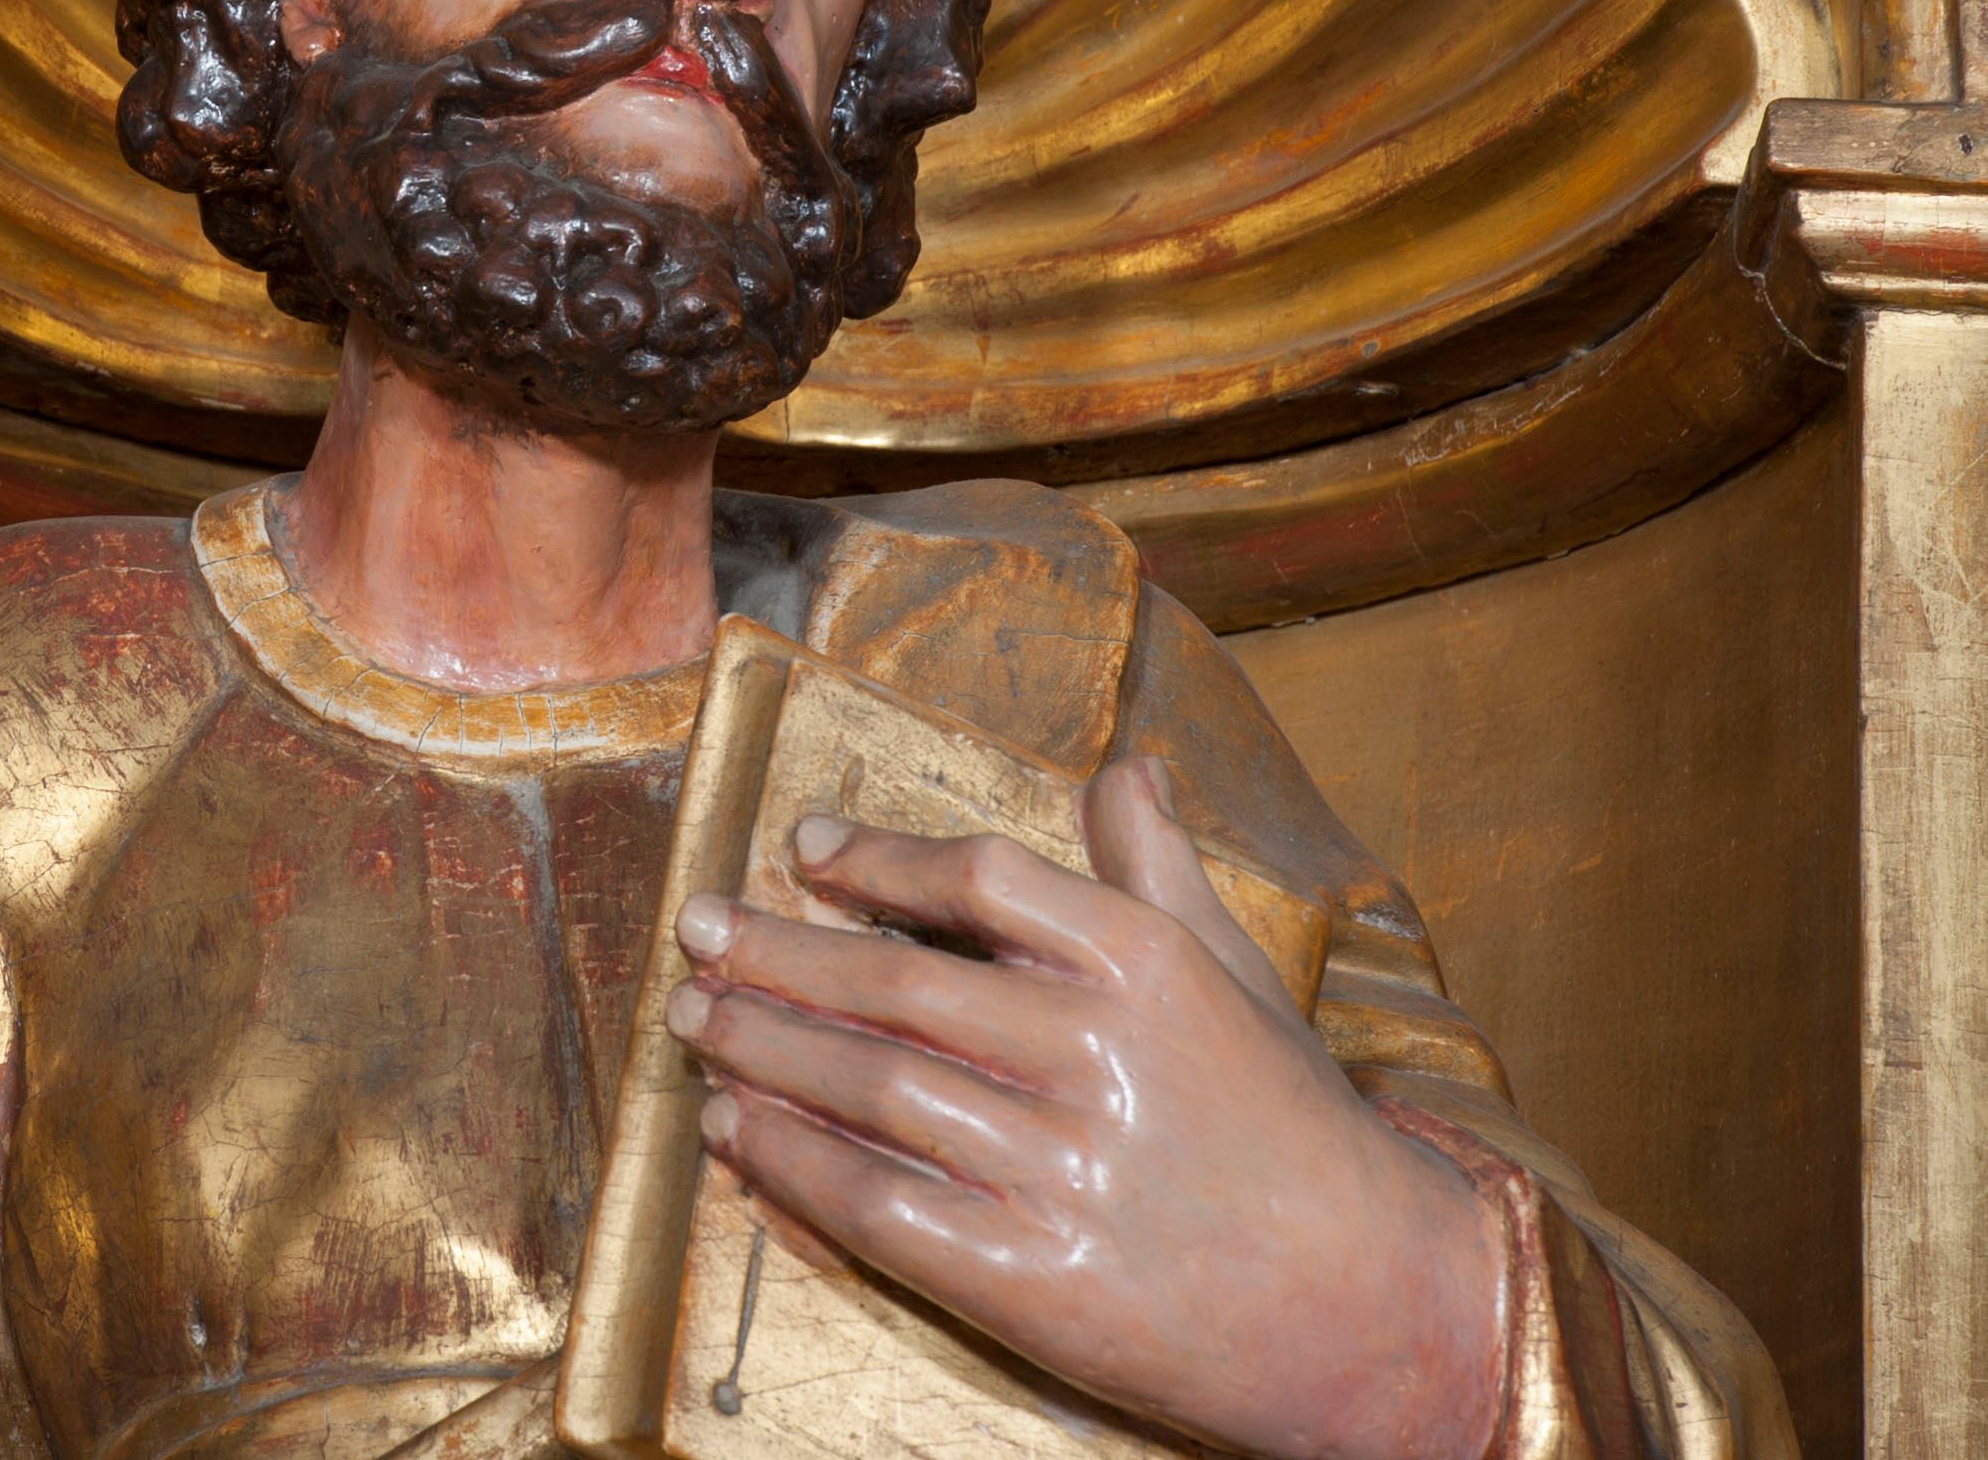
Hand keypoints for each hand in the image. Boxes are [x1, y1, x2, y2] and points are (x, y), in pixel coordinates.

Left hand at [666, 758, 1507, 1459]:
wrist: (1378, 1308)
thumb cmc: (1295, 1127)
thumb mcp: (1236, 973)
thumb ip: (1159, 864)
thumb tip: (1125, 763)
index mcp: (1144, 964)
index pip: (980, 879)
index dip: (878, 857)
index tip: (804, 848)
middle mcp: (1095, 1055)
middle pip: (895, 982)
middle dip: (776, 951)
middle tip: (697, 928)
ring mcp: (1060, 1170)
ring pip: (873, 1086)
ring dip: (765, 1045)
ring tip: (694, 1018)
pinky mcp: (1034, 1281)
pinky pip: (881, 1204)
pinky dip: (794, 1161)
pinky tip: (738, 1127)